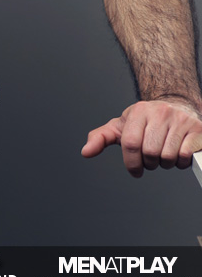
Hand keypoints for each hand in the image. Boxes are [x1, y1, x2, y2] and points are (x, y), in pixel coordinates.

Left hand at [81, 99, 201, 176]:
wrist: (176, 106)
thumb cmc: (146, 121)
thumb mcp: (122, 126)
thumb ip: (101, 138)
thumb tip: (85, 152)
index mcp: (138, 111)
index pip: (130, 144)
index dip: (132, 163)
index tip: (135, 170)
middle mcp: (159, 112)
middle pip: (150, 153)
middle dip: (149, 163)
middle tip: (152, 158)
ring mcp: (179, 119)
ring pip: (167, 157)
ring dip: (166, 163)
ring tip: (165, 153)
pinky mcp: (197, 129)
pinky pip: (186, 157)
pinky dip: (182, 162)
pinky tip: (179, 153)